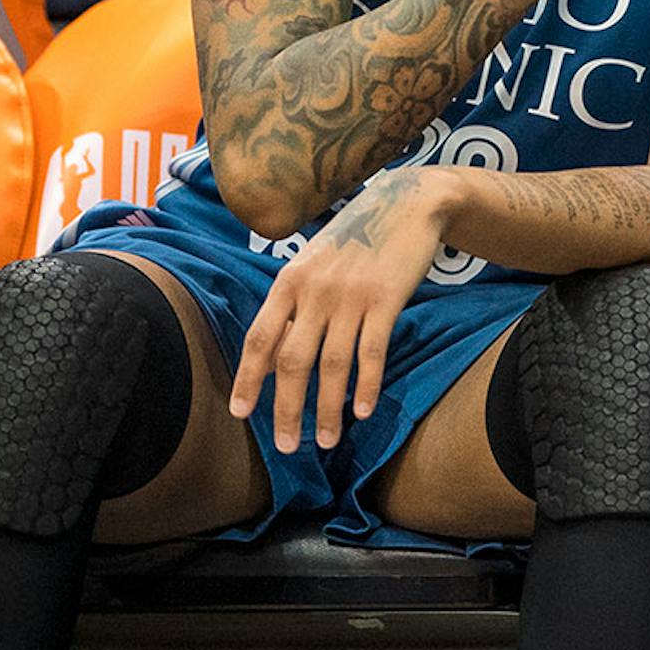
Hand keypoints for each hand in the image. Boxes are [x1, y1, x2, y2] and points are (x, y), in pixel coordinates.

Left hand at [229, 168, 449, 453]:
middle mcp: (315, 289)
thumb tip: (271, 358)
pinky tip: (363, 411)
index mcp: (290, 279)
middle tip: (288, 447)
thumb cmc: (356, 237)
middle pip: (293, 361)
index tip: (241, 414)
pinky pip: (372, 351)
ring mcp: (351, 294)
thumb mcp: (315, 262)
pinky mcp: (387, 298)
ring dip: (328, 408)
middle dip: (287, 409)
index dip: (248, 378)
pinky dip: (366, 385)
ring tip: (328, 441)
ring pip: (332, 364)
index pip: (260, 338)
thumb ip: (294, 303)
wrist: (407, 203)